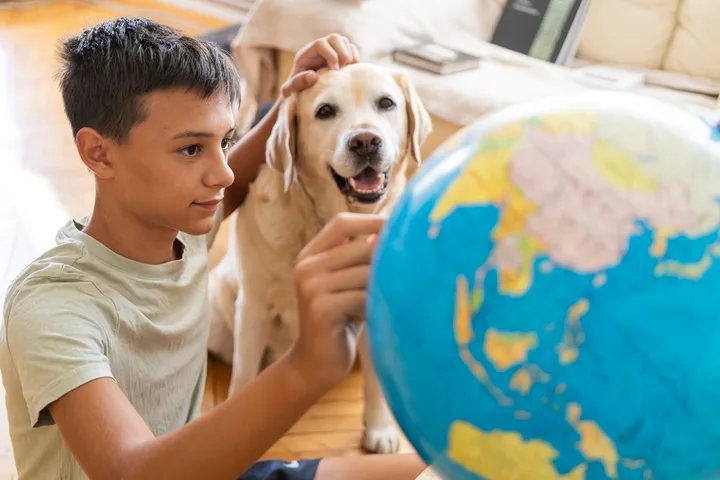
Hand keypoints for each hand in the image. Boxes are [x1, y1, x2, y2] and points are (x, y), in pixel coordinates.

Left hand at [280, 34, 359, 97]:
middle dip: (342, 53)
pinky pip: (351, 48)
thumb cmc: (295, 92)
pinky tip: (351, 70)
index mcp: (306, 54)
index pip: (320, 44)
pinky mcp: (339, 56)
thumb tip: (312, 75)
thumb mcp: (289, 90)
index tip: (334, 71)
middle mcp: (318, 49)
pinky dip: (354, 57)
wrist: (303, 95)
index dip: (330, 55)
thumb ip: (295, 84)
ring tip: (347, 70)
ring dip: (349, 55)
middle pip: (334, 38)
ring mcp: (330, 51)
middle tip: (343, 69)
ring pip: (344, 41)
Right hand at [290, 213, 383, 390]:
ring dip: (383, 286)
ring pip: (365, 273)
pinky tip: (378, 316)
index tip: (400, 226)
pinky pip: (362, 297)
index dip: (372, 220)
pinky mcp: (321, 308)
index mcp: (310, 255)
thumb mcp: (350, 282)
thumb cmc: (342, 319)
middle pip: (359, 247)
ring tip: (392, 298)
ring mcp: (311, 287)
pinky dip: (375, 306)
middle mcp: (306, 266)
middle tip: (411, 269)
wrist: (315, 363)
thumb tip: (397, 227)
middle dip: (385, 260)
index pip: (342, 223)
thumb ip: (364, 257)